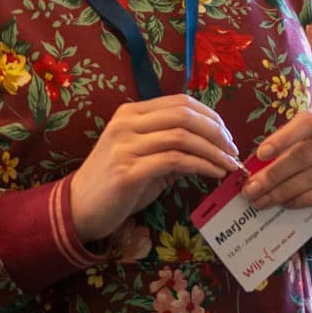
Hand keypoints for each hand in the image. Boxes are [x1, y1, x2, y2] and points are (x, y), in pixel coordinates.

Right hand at [67, 95, 241, 243]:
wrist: (78, 209)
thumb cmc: (115, 184)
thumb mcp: (146, 158)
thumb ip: (174, 148)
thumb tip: (214, 147)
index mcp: (131, 113)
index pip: (180, 102)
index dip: (210, 116)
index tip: (228, 134)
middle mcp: (127, 124)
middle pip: (184, 115)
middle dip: (216, 131)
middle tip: (233, 150)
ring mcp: (125, 146)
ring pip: (183, 137)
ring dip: (213, 151)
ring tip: (229, 164)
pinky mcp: (128, 171)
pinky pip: (175, 161)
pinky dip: (201, 165)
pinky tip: (214, 173)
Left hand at [245, 104, 311, 213]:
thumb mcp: (299, 141)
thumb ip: (280, 151)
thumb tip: (252, 172)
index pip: (308, 121)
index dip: (284, 138)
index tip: (261, 155)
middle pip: (307, 153)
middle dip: (274, 173)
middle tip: (251, 189)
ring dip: (283, 190)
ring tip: (262, 200)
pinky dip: (303, 200)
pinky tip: (286, 204)